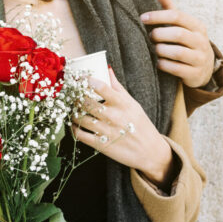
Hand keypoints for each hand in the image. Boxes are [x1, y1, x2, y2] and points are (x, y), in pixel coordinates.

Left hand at [72, 69, 174, 187]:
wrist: (151, 152)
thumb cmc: (141, 124)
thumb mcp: (133, 104)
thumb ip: (118, 88)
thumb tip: (107, 69)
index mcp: (123, 104)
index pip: (102, 87)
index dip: (87, 80)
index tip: (79, 77)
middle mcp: (114, 117)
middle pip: (86, 102)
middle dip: (75, 96)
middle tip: (71, 94)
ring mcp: (107, 132)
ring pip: (80, 118)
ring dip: (72, 112)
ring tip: (72, 108)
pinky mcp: (101, 145)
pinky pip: (80, 134)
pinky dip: (73, 128)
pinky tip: (74, 124)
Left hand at [141, 0, 213, 87]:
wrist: (202, 68)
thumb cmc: (184, 40)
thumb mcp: (179, 24)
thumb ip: (166, 6)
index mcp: (196, 26)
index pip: (177, 16)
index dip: (158, 16)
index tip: (142, 18)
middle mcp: (201, 41)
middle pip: (177, 34)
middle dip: (159, 35)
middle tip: (150, 37)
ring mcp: (200, 58)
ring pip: (176, 52)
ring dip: (160, 50)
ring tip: (155, 49)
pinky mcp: (195, 73)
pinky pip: (175, 68)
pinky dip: (163, 64)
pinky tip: (158, 62)